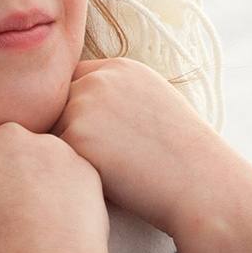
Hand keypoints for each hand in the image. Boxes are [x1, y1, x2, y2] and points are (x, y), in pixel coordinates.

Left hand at [55, 59, 251, 252]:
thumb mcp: (153, 106)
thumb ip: (115, 98)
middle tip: (101, 165)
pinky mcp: (76, 137)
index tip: (96, 141)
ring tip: (105, 176)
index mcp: (120, 67)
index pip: (72, 82)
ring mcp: (85, 104)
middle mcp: (99, 78)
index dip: (76, 113)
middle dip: (66, 134)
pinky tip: (99, 185)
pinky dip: (69, 175)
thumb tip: (76, 114)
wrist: (201, 184)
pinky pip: (53, 158)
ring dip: (65, 156)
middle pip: (55, 107)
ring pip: (50, 133)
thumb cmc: (181, 157)